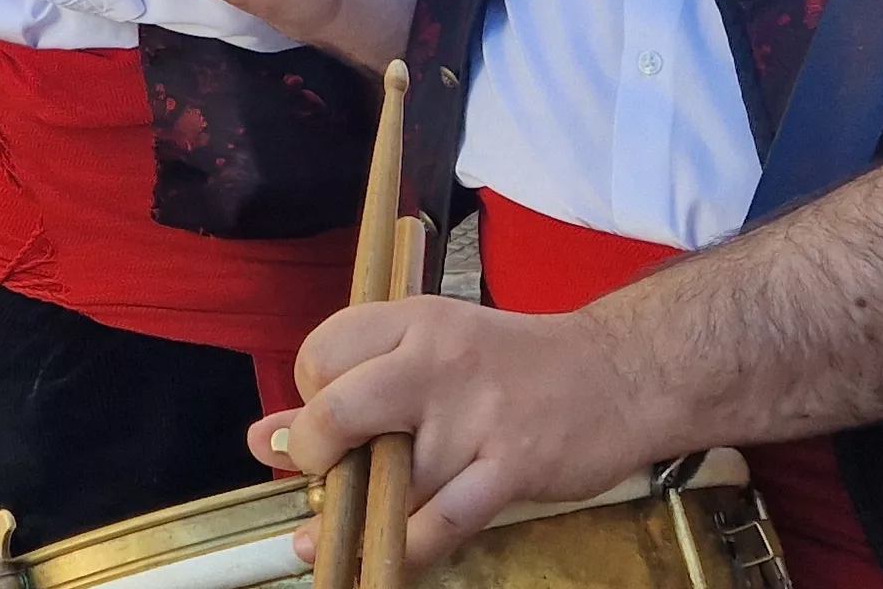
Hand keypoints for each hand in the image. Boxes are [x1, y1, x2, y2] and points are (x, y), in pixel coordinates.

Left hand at [257, 297, 670, 565]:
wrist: (620, 374)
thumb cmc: (514, 366)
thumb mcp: (431, 351)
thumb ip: (349, 388)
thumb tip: (262, 440)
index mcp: (414, 321)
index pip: (322, 353)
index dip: (308, 394)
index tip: (328, 417)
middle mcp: (438, 361)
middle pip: (339, 412)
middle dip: (315, 454)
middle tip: (325, 472)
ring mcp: (475, 416)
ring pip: (392, 481)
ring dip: (365, 514)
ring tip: (351, 526)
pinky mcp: (510, 466)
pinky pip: (440, 524)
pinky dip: (406, 551)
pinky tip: (383, 561)